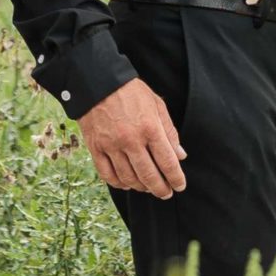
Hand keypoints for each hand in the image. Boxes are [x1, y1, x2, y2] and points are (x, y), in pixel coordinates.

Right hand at [74, 78, 186, 198]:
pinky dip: (118, 183)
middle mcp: (131, 140)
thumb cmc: (130, 91)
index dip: (176, 178)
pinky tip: (126, 183)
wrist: (98, 81)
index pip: (167, 162)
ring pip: (128, 178)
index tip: (180, 186)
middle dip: (160, 189)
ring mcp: (111, 145)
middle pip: (149, 175)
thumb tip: (180, 156)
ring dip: (141, 187)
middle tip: (166, 193)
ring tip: (148, 188)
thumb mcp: (156, 105)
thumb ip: (169, 131)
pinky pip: (107, 174)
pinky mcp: (95, 147)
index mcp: (150, 128)